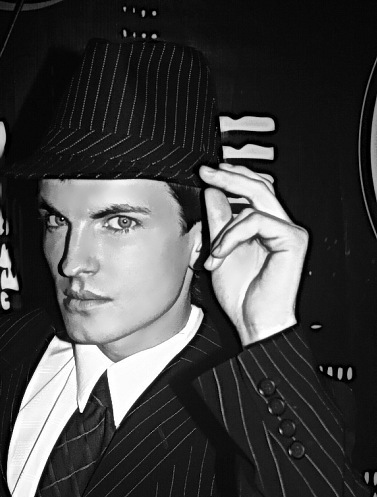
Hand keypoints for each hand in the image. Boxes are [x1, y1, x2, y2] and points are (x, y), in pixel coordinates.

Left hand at [198, 163, 308, 345]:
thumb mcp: (220, 250)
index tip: (206, 172)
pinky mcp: (292, 239)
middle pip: (259, 185)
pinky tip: (220, 253)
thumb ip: (219, 221)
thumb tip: (213, 191)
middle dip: (230, 176)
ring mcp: (289, 231)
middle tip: (206, 171)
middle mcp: (281, 226)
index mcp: (266, 228)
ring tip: (213, 251)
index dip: (232, 177)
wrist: (254, 322)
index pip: (254, 190)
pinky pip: (256, 220)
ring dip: (225, 224)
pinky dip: (232, 235)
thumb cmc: (241, 295)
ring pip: (257, 199)